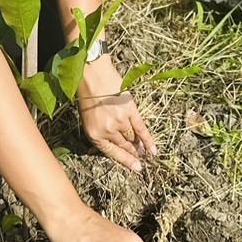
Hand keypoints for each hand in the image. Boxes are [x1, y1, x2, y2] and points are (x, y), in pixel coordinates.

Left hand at [76, 57, 158, 172]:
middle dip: (133, 154)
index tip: (136, 168)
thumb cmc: (87, 94)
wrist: (93, 74)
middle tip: (141, 160)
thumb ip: (101, 131)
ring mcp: (119, 121)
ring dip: (140, 146)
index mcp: (94, 134)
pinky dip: (148, 140)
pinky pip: (141, 129)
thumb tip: (117, 141)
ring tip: (145, 152)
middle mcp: (107, 131)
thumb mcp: (88, 118)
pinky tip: (153, 150)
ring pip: (132, 138)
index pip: (112, 153)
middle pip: (124, 146)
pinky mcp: (130, 111)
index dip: (125, 161)